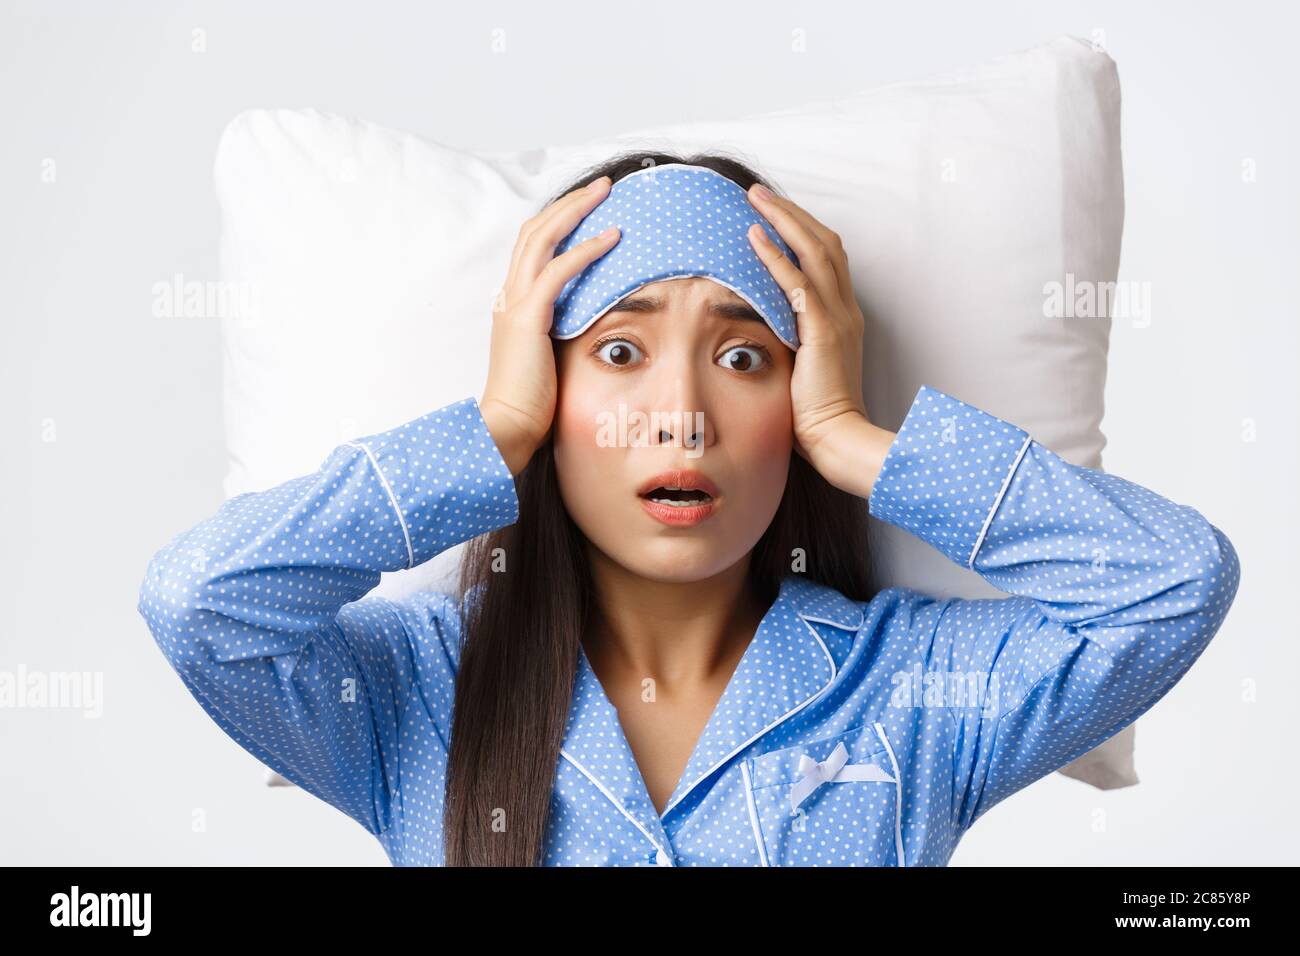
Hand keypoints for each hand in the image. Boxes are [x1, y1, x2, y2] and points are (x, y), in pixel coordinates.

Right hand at [479, 176, 620, 474]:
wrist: (505, 428)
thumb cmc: (529, 405)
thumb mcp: (548, 360)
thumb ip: (562, 337)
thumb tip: (593, 329)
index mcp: (512, 304)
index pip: (531, 248)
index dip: (558, 222)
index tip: (590, 208)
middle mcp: (509, 296)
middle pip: (535, 231)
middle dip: (570, 204)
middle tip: (603, 186)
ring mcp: (515, 304)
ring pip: (543, 238)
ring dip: (577, 211)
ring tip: (608, 194)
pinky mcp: (528, 318)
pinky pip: (559, 270)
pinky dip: (587, 249)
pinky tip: (613, 237)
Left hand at [745, 184, 894, 497]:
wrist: (837, 436)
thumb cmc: (815, 413)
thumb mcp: (803, 366)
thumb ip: (789, 340)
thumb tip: (759, 327)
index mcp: (843, 317)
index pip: (828, 259)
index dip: (802, 231)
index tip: (774, 215)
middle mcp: (845, 309)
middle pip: (824, 243)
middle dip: (791, 213)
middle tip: (759, 193)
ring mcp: (837, 317)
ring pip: (814, 252)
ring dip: (783, 220)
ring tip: (754, 200)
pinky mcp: (823, 331)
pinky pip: (798, 283)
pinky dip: (775, 257)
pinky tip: (754, 238)